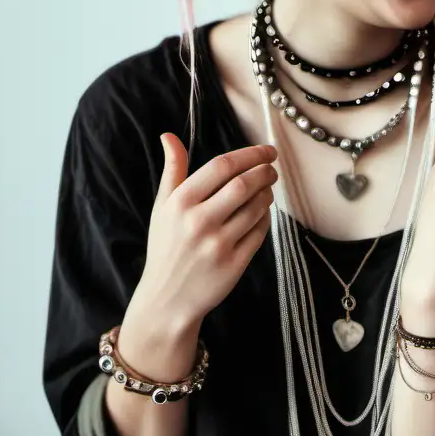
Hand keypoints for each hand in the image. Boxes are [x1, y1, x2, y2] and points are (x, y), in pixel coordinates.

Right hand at [126, 134, 277, 338]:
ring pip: (257, 207)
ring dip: (267, 194)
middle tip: (272, 169)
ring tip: (266, 190)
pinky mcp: (234, 264)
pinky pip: (260, 231)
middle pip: (245, 184)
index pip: (222, 166)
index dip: (250, 154)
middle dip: (265, 172)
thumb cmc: (166, 247)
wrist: (167, 299)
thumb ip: (172, 171)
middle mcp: (199, 222)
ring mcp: (218, 244)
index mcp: (180, 203)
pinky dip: (265, 218)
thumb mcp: (162, 208)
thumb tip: (169, 136)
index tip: (267, 151)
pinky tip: (261, 214)